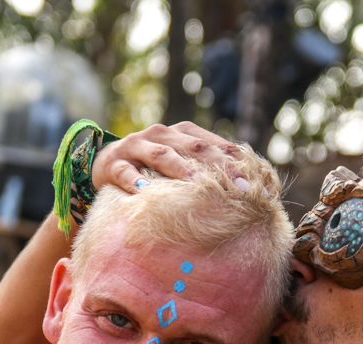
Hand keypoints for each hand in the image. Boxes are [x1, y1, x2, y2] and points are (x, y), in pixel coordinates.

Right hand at [93, 122, 243, 193]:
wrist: (105, 164)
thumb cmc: (153, 170)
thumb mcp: (180, 164)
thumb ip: (207, 169)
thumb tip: (248, 187)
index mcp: (182, 133)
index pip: (214, 144)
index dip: (236, 161)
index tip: (257, 183)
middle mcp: (162, 134)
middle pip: (194, 148)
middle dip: (220, 166)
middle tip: (240, 187)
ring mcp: (137, 147)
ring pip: (162, 155)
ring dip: (180, 168)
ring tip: (196, 182)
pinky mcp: (114, 164)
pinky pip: (125, 172)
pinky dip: (134, 181)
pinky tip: (144, 191)